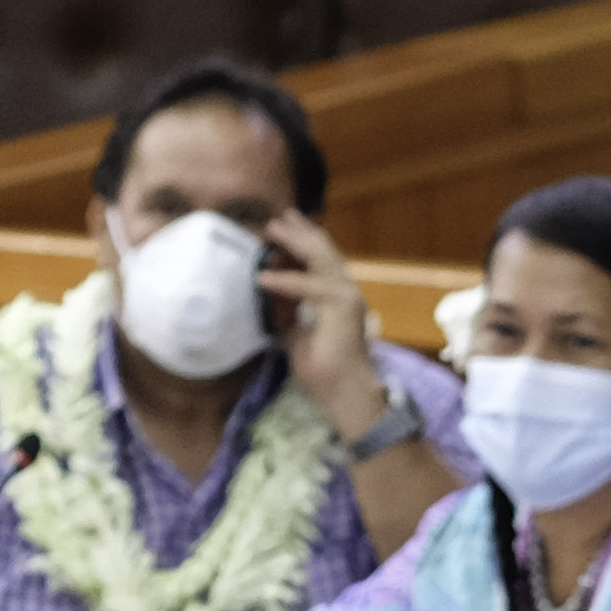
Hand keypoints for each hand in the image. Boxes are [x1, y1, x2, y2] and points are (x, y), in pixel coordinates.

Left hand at [257, 209, 378, 420]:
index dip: (303, 244)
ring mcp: (347, 296)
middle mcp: (345, 291)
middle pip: (323, 251)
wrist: (344, 392)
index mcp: (337, 297)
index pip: (321, 262)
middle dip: (300, 232)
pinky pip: (307, 287)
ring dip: (294, 242)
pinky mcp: (342, 306)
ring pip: (321, 258)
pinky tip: (263, 277)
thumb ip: (286, 317)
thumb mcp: (295, 337)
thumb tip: (269, 303)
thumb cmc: (324, 371)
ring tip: (273, 230)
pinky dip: (284, 281)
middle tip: (279, 218)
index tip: (284, 229)